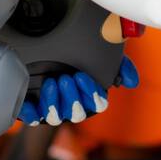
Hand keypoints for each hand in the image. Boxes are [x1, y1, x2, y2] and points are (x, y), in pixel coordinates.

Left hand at [17, 55, 139, 125]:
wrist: (50, 41)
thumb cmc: (81, 52)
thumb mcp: (105, 53)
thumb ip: (121, 65)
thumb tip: (131, 82)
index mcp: (91, 96)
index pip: (97, 104)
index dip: (90, 93)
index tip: (82, 76)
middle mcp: (73, 105)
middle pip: (75, 113)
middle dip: (71, 98)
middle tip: (65, 79)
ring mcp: (53, 108)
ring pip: (55, 117)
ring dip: (54, 103)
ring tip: (51, 83)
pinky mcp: (34, 107)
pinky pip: (32, 118)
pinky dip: (30, 113)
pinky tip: (29, 103)